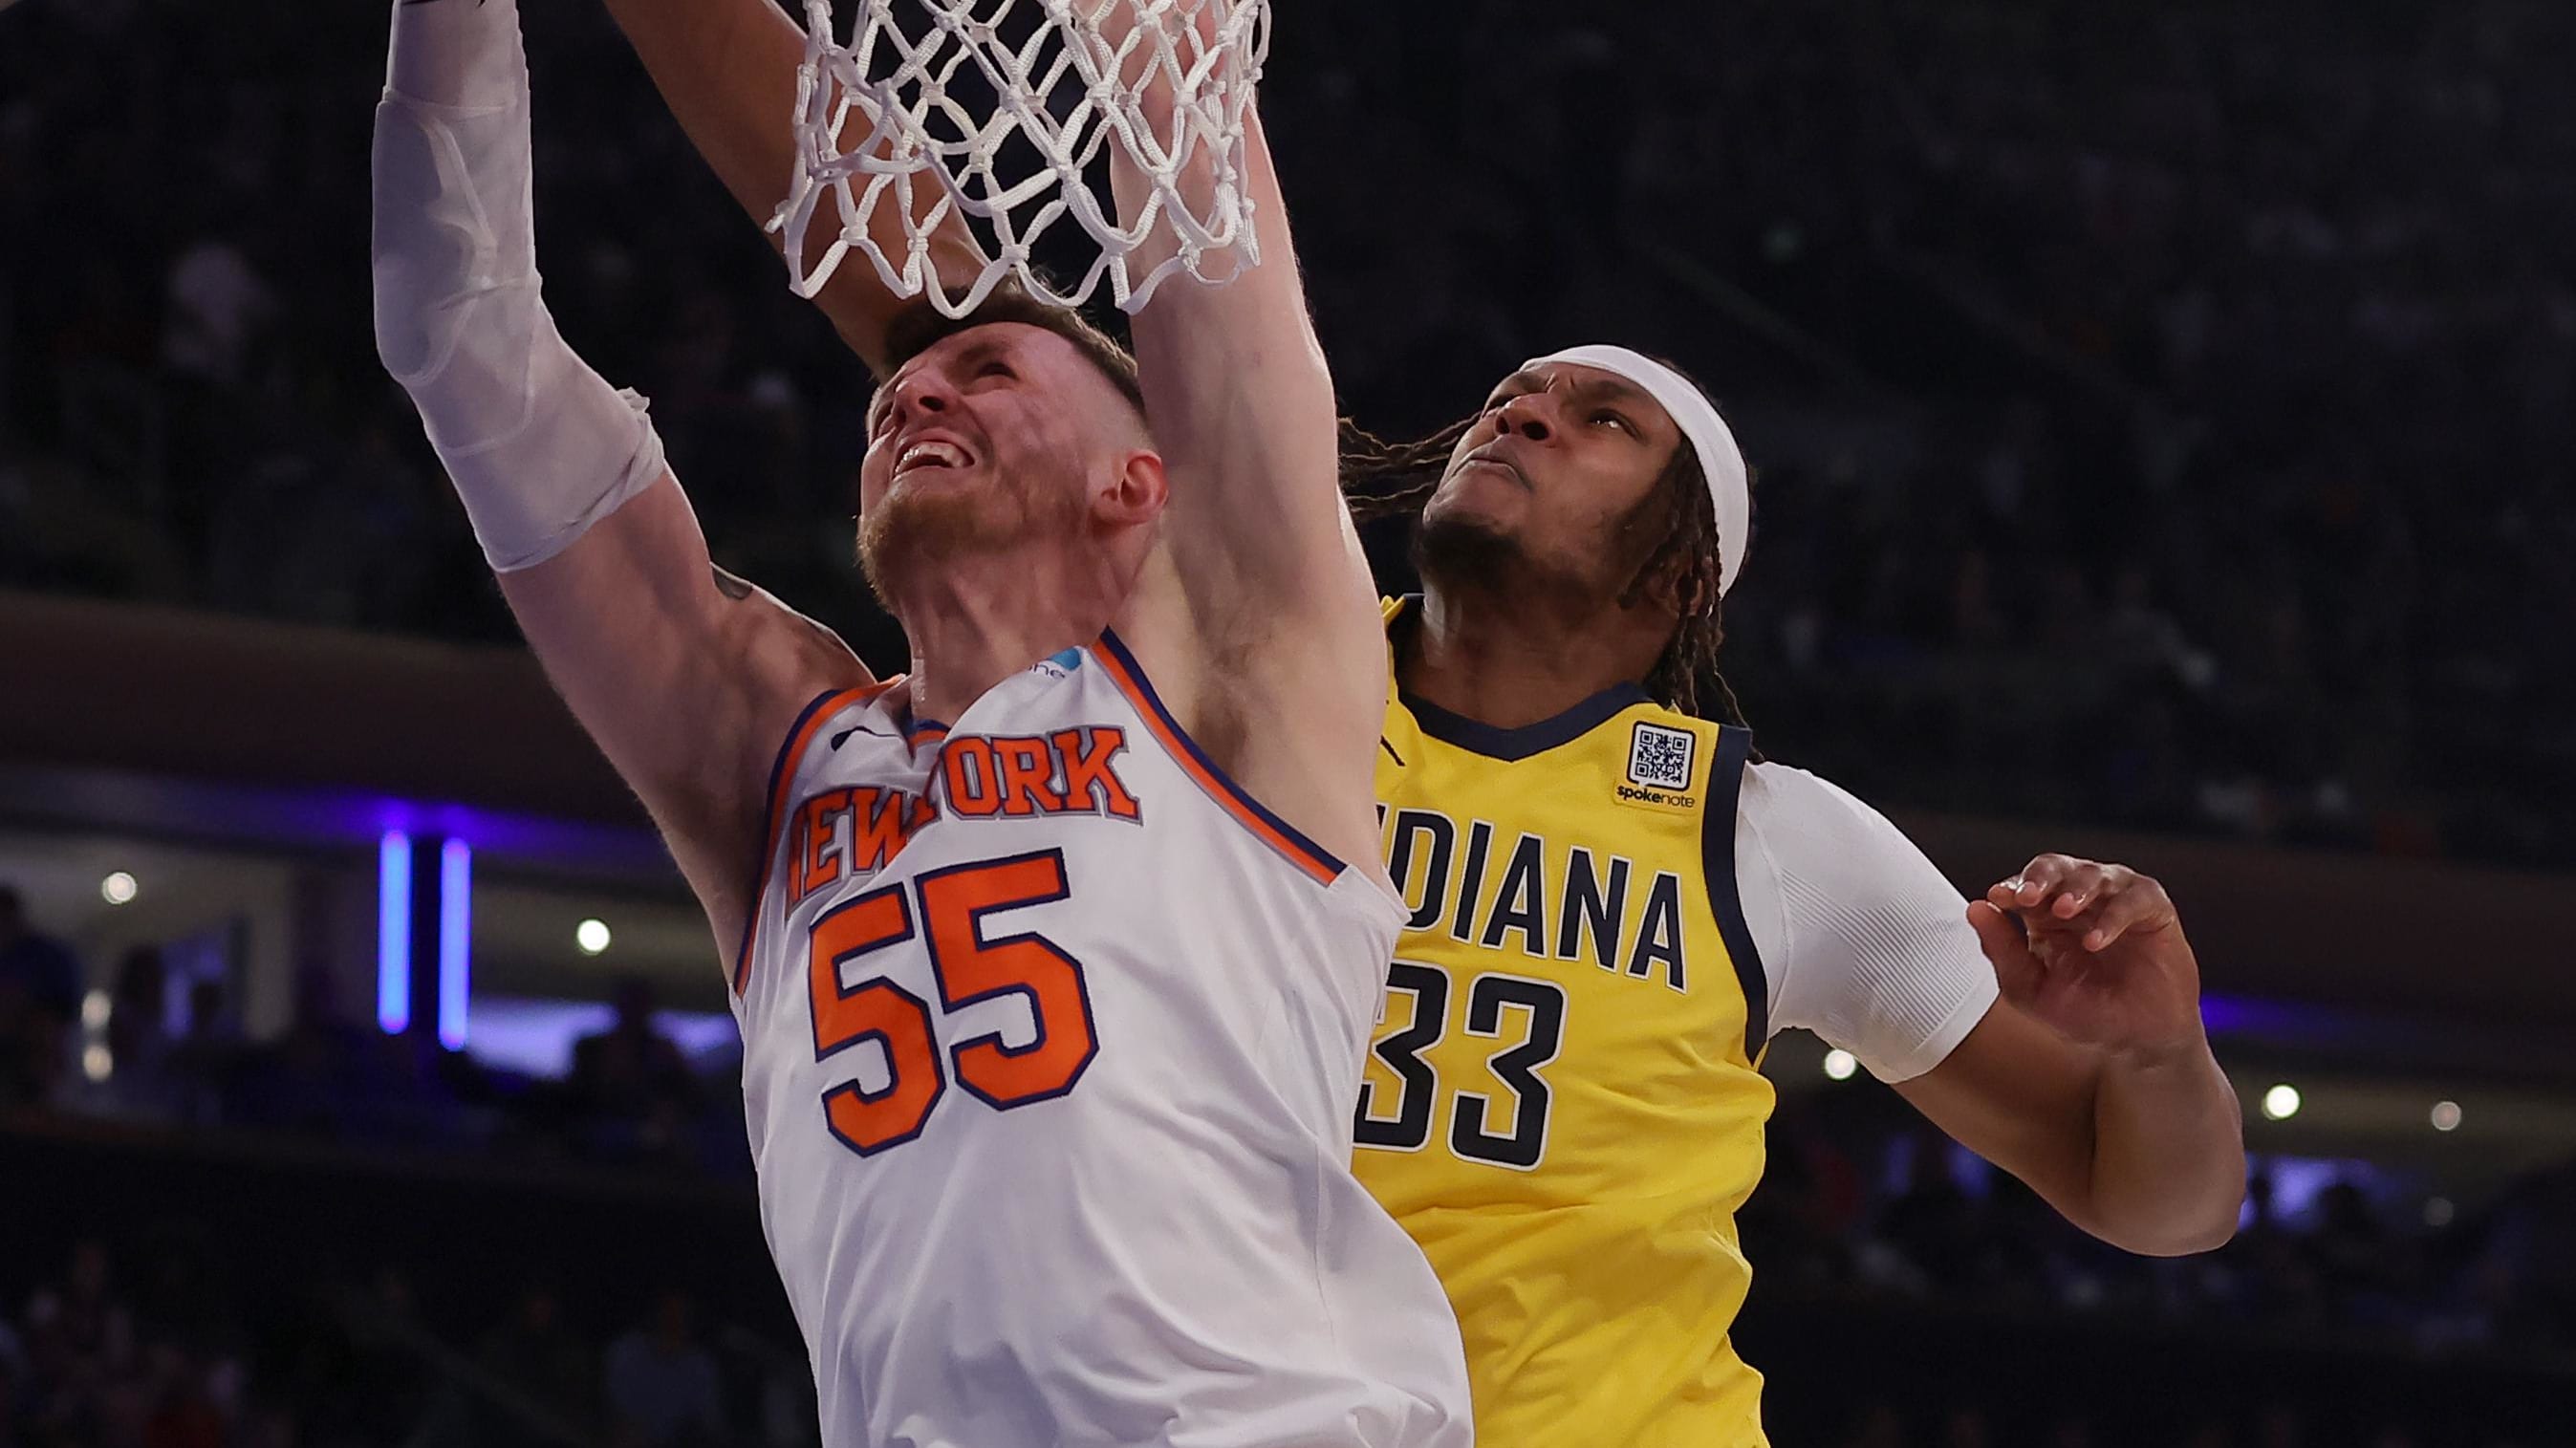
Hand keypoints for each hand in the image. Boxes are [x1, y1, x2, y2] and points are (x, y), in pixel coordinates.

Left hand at [1966, 854, 2204, 1060]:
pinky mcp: (2153, 909)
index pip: (2023, 886)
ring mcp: (2116, 900)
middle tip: (2027, 895)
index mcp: (2043, 915)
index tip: (1998, 897)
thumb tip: (1975, 908)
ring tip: (2062, 910)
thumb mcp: (2032, 989)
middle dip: (2039, 876)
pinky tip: (2095, 941)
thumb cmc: (2084, 1012)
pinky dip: (2113, 915)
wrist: (2137, 1041)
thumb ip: (2002, 950)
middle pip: (2055, 867)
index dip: (2011, 886)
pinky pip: (2134, 898)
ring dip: (2074, 889)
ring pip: (2093, 873)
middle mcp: (2079, 900)